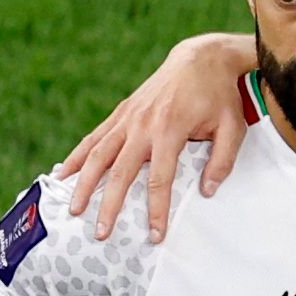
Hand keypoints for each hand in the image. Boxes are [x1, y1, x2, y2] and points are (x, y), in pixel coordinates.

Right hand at [58, 33, 259, 242]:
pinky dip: (77, 157)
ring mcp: (127, 118)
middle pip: (120, 172)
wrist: (198, 60)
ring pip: (98, 155)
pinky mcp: (120, 113)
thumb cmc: (218, 97)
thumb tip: (207, 192)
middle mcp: (142, 125)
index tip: (153, 235)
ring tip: (72, 209)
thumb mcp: (233, 128)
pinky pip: (94, 138)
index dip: (156, 210)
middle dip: (109, 205)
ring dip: (83, 183)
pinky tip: (63, 174)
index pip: (159, 179)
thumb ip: (222, 161)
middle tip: (101, 233)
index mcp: (170, 130)